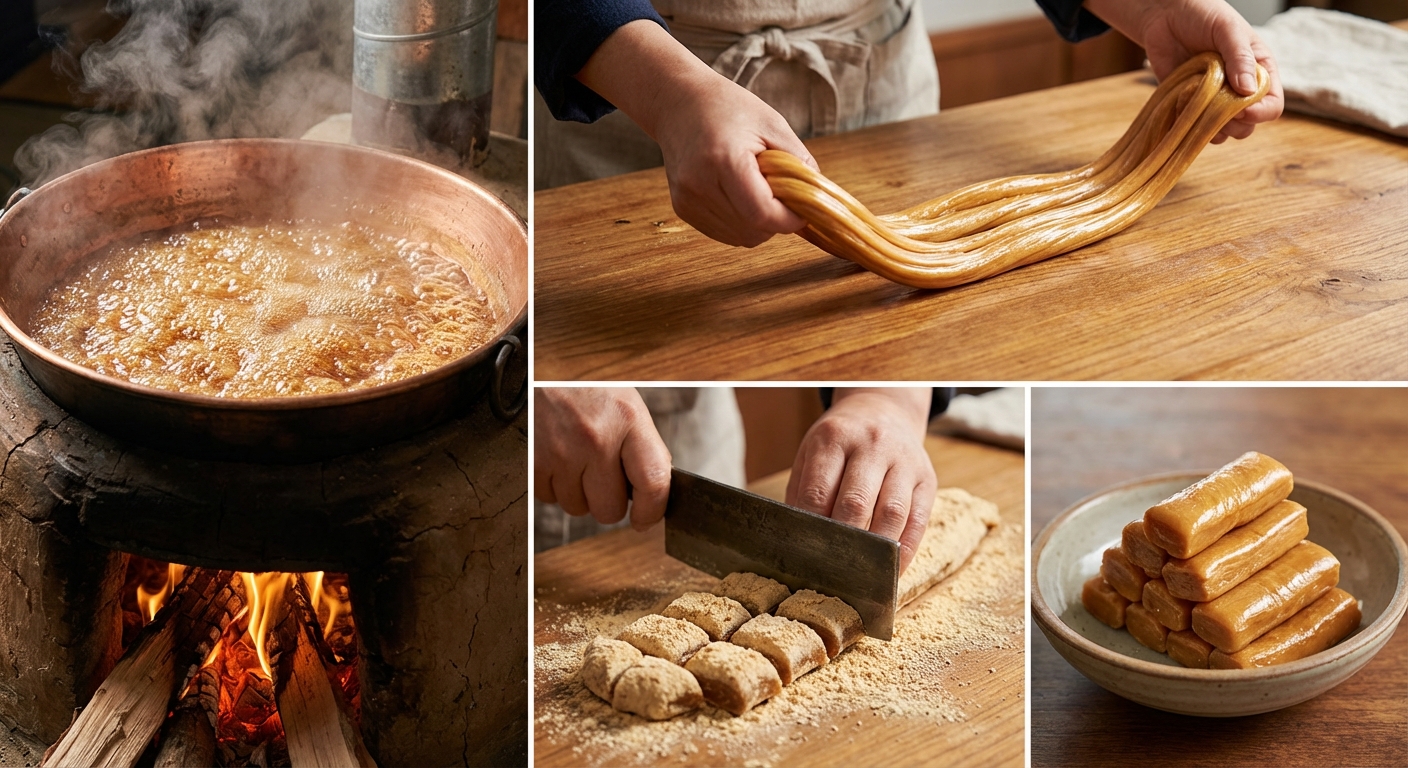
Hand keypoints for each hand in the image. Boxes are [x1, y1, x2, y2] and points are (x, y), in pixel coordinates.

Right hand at [534, 388, 672, 529]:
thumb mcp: (625, 403)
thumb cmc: (587, 384)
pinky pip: (548, 498)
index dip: (653, 512)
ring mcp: (561, 451)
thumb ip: (641, 447)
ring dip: (579, 493)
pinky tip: (558, 458)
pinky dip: (554, 485)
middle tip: (605, 478)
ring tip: (577, 459)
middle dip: (608, 501)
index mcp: (628, 419)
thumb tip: (651, 493)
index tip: (645, 519)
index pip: (653, 482)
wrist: (539, 363)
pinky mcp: (534, 459)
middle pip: (609, 509)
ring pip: (577, 508)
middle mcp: (595, 438)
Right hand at [576, 20, 815, 245]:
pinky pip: (724, 233)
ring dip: (759, 224)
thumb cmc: (728, 107)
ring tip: (759, 190)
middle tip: (783, 196)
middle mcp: (700, 184)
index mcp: (724, 160)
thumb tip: (819, 198)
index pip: (763, 213)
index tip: (803, 211)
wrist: (677, 102)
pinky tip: (741, 196)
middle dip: (776, 222)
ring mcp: (687, 200)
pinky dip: (741, 223)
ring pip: (740, 237)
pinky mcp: (683, 209)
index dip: (789, 220)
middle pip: (753, 231)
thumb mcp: (772, 124)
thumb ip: (799, 162)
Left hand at [785, 388, 936, 571]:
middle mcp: (872, 446)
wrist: (883, 410)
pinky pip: (919, 521)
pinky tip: (892, 570)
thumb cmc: (840, 441)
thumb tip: (796, 541)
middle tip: (830, 573)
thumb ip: (803, 492)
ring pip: (891, 514)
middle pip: (856, 503)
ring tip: (861, 577)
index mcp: (835, 438)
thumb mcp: (812, 452)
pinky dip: (905, 550)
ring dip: (875, 551)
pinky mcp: (927, 479)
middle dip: (842, 543)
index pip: (819, 491)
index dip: (811, 529)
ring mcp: (904, 461)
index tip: (803, 557)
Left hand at [1085, 0, 1283, 142]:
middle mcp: (1239, 91)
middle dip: (1233, 123)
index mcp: (1259, 72)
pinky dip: (1187, 123)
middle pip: (1247, 127)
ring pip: (1221, 132)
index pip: (1272, 105)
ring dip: (1208, 126)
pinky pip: (1192, 128)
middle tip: (1214, 103)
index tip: (1241, 108)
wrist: (1166, 15)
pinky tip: (1180, 101)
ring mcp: (1213, 101)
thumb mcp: (1227, 30)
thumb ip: (1240, 57)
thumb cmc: (1203, 15)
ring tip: (1196, 99)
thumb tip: (1249, 91)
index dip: (1260, 113)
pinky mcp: (1189, 105)